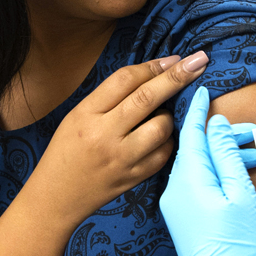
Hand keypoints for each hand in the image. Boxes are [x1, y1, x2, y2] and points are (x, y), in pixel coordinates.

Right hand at [26, 53, 207, 229]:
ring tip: (159, 116)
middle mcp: (104, 135)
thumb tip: (154, 74)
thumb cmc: (67, 150)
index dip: (153, 66)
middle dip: (178, 76)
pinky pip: (164, 153)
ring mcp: (121, 159)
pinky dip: (168, 141)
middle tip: (199, 60)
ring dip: (169, 116)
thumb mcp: (78, 116)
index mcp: (86, 114)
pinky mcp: (134, 178)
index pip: (125, 80)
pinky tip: (160, 138)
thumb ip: (110, 97)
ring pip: (161, 127)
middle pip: (147, 98)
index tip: (174, 58)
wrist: (56, 197)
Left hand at [161, 87, 255, 255]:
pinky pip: (196, 182)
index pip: (189, 131)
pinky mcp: (182, 217)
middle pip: (196, 147)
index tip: (202, 85)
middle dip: (222, 134)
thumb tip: (215, 124)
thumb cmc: (239, 246)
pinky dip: (216, 171)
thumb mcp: (239, 193)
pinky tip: (237, 172)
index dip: (198, 107)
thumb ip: (225, 154)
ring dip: (223, 154)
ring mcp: (176, 204)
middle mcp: (174, 188)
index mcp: (188, 178)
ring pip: (198, 165)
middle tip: (253, 131)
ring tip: (255, 152)